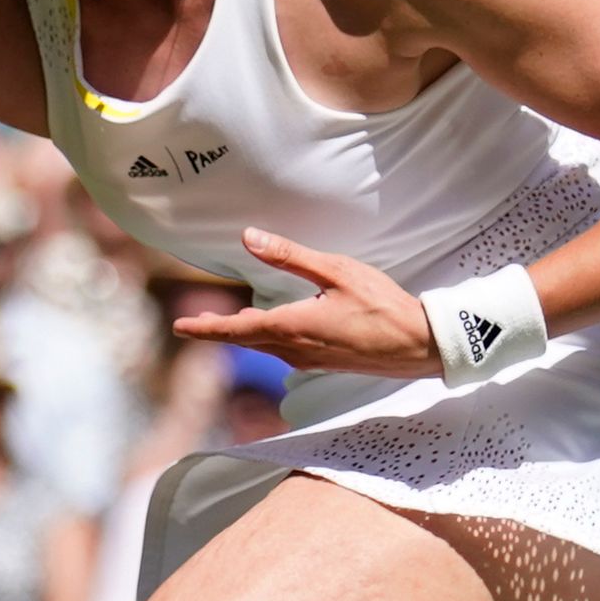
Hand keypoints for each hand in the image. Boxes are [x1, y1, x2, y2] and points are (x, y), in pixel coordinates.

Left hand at [169, 229, 438, 376]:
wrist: (419, 346)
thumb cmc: (382, 305)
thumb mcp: (336, 271)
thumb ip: (290, 257)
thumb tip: (248, 238)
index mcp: (292, 326)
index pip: (236, 330)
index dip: (206, 328)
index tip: (180, 327)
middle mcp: (295, 349)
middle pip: (247, 340)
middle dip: (221, 330)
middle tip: (194, 324)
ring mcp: (310, 359)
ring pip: (267, 346)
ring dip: (246, 334)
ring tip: (230, 322)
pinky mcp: (325, 362)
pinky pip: (286, 350)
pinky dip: (270, 338)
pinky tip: (273, 328)